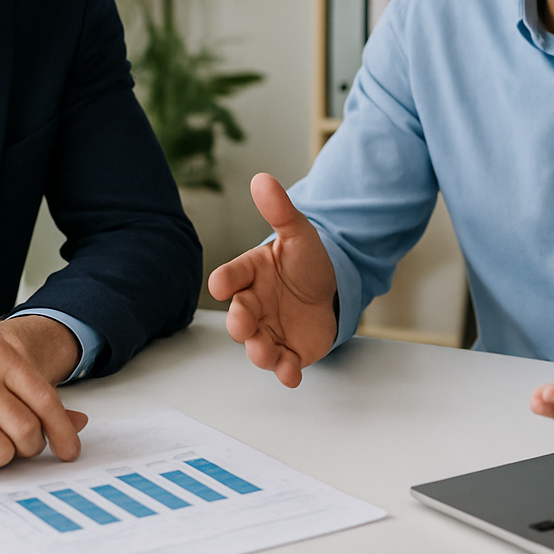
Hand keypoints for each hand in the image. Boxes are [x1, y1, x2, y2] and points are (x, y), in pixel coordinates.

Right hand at [207, 173, 338, 386]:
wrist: (332, 289)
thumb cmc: (305, 262)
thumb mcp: (298, 234)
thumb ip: (280, 211)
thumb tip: (261, 178)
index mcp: (251, 274)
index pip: (231, 276)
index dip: (225, 281)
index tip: (221, 285)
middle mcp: (255, 305)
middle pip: (239, 316)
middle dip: (239, 322)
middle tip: (243, 324)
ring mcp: (270, 330)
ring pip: (257, 346)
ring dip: (259, 352)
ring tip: (265, 353)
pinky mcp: (290, 351)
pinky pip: (283, 365)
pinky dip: (285, 372)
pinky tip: (291, 374)